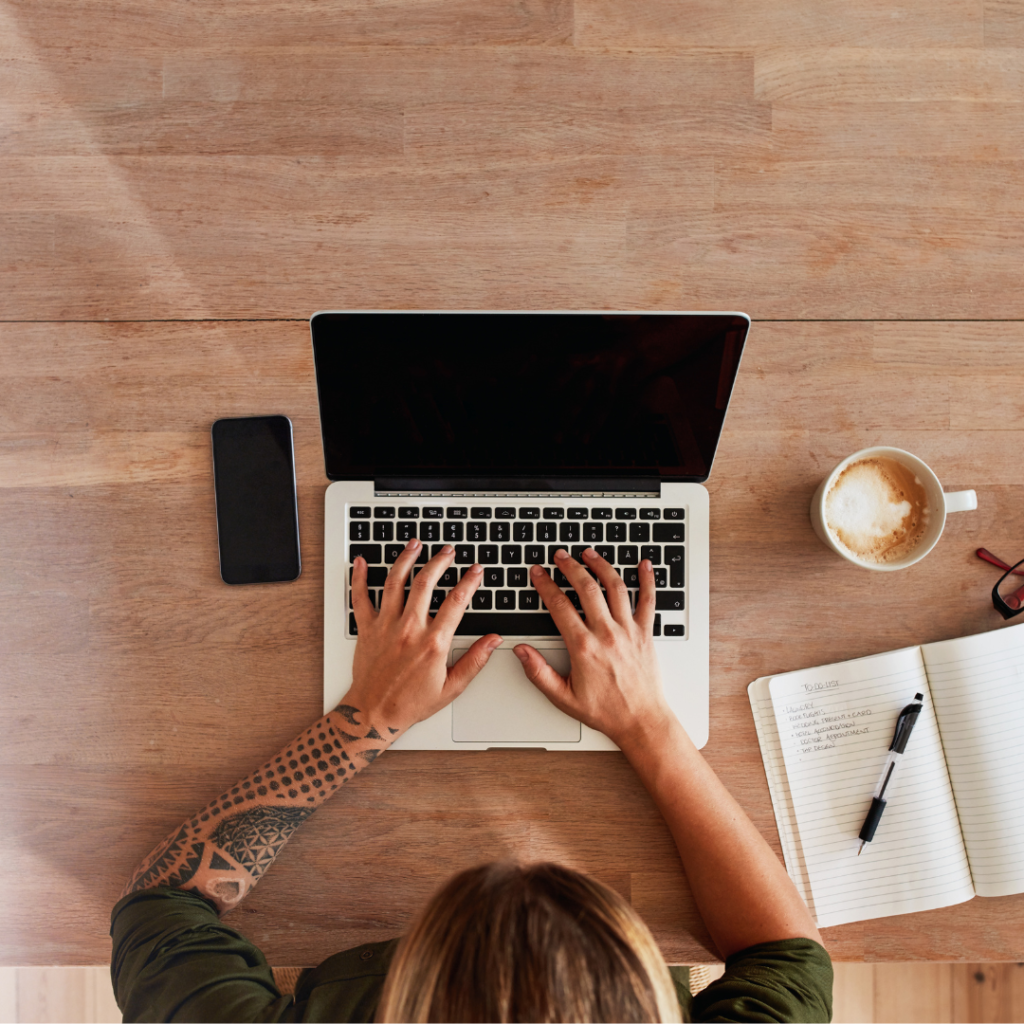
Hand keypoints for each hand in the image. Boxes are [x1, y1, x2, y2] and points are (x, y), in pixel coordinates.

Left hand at [346, 539, 501, 734]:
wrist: (374, 714)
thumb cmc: (411, 703)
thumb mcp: (452, 687)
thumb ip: (475, 661)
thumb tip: (494, 640)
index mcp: (433, 643)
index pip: (456, 602)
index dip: (469, 582)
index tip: (476, 570)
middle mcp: (409, 629)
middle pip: (425, 583)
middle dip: (439, 562)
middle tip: (448, 551)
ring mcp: (385, 626)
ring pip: (395, 582)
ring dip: (405, 559)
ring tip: (415, 544)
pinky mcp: (366, 629)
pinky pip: (359, 598)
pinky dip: (358, 577)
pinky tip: (361, 561)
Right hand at [513, 548, 673, 745]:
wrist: (640, 720)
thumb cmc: (605, 711)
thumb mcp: (562, 697)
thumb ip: (538, 672)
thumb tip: (521, 652)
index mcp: (584, 647)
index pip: (559, 606)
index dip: (545, 585)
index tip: (538, 573)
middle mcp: (607, 634)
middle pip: (586, 589)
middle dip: (570, 567)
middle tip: (560, 556)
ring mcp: (629, 631)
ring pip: (615, 588)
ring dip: (601, 566)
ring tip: (589, 554)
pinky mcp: (646, 633)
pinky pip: (648, 601)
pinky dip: (647, 580)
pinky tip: (644, 564)